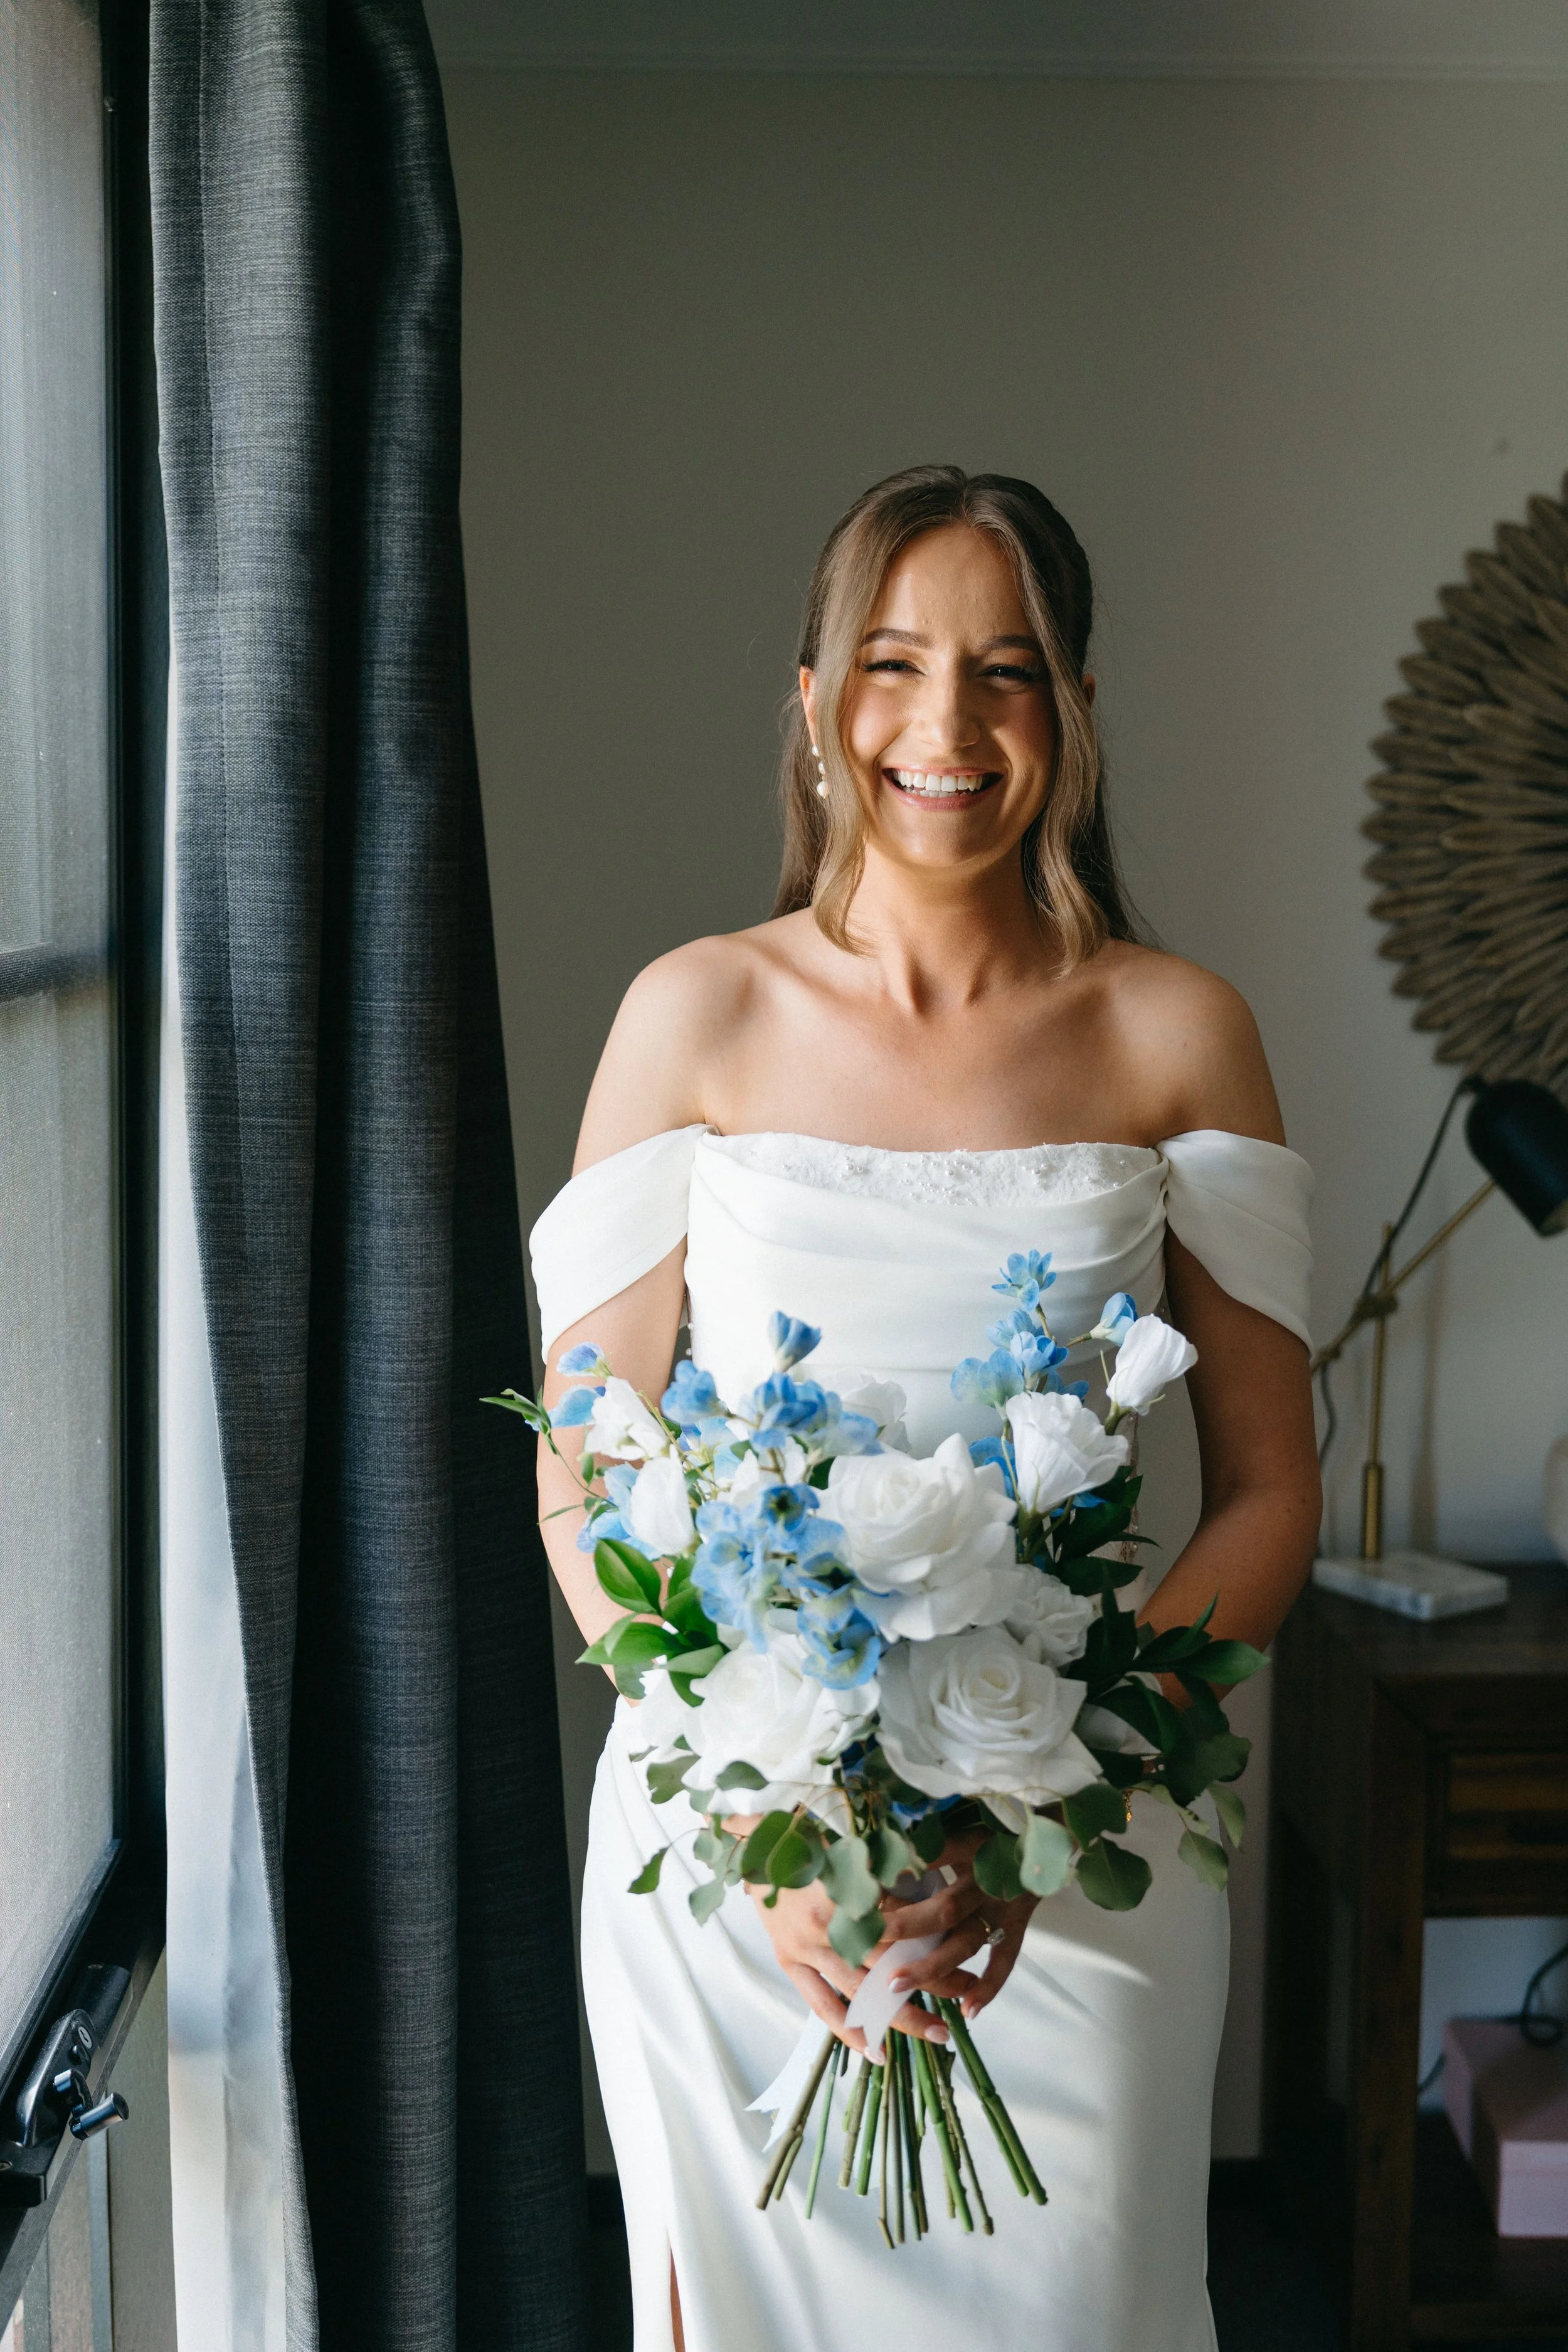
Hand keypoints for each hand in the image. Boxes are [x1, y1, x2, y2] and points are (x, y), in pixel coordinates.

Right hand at [740, 1824, 1034, 2049]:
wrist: (752, 1846)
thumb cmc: (810, 1837)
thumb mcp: (852, 1840)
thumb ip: (889, 1861)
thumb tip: (934, 1880)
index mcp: (848, 1885)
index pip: (906, 1921)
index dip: (939, 1937)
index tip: (971, 1945)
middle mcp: (830, 1922)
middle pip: (892, 1961)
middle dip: (934, 1980)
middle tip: (968, 1993)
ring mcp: (807, 1947)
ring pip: (864, 1992)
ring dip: (903, 2016)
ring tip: (941, 2033)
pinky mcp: (789, 1962)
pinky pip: (822, 2006)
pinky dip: (850, 2031)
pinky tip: (878, 2054)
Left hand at [876, 1827, 1037, 2024]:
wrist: (1051, 1832)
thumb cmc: (995, 1823)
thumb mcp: (963, 1818)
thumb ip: (927, 1833)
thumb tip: (881, 1841)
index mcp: (971, 1848)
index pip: (929, 1859)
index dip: (898, 1872)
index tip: (862, 1885)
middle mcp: (986, 1882)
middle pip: (944, 1909)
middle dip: (904, 1927)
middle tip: (867, 1940)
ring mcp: (1003, 1908)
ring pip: (966, 1941)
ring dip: (932, 1965)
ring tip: (895, 1984)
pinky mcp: (1017, 1925)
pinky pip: (1005, 1960)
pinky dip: (989, 1987)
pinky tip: (967, 2011)